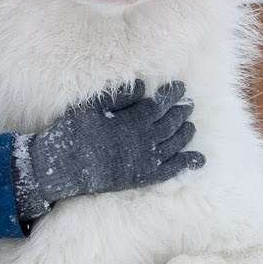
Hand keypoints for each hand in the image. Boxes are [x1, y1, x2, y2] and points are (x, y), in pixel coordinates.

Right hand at [14, 79, 201, 221]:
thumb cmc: (74, 133)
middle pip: (171, 123)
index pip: (160, 104)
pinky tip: (198, 159)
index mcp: (132, 120)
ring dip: (185, 133)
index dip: (172, 94)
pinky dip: (187, 163)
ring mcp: (145, 160)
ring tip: (191, 126)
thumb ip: (119, 97)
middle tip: (188, 104)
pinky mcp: (143, 177)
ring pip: (174, 144)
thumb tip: (142, 86)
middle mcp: (143, 140)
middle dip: (181, 111)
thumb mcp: (91, 107)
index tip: (180, 87)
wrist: (64, 167)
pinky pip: (170, 170)